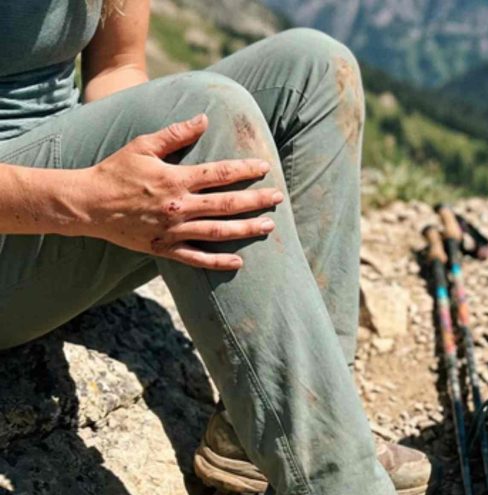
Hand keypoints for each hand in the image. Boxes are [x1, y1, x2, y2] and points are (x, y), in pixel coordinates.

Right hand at [77, 113, 282, 269]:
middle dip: (256, 201)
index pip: (220, 173)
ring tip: (268, 227)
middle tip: (278, 199)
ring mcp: (172, 230)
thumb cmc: (115, 171)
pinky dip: (218, 262)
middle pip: (227, 205)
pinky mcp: (164, 248)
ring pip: (218, 232)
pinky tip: (238, 262)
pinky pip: (196, 258)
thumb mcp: (143, 146)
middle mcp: (178, 206)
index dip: (245, 170)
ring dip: (245, 230)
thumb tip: (204, 118)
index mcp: (176, 179)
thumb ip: (175, 134)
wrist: (87, 204)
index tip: (265, 168)